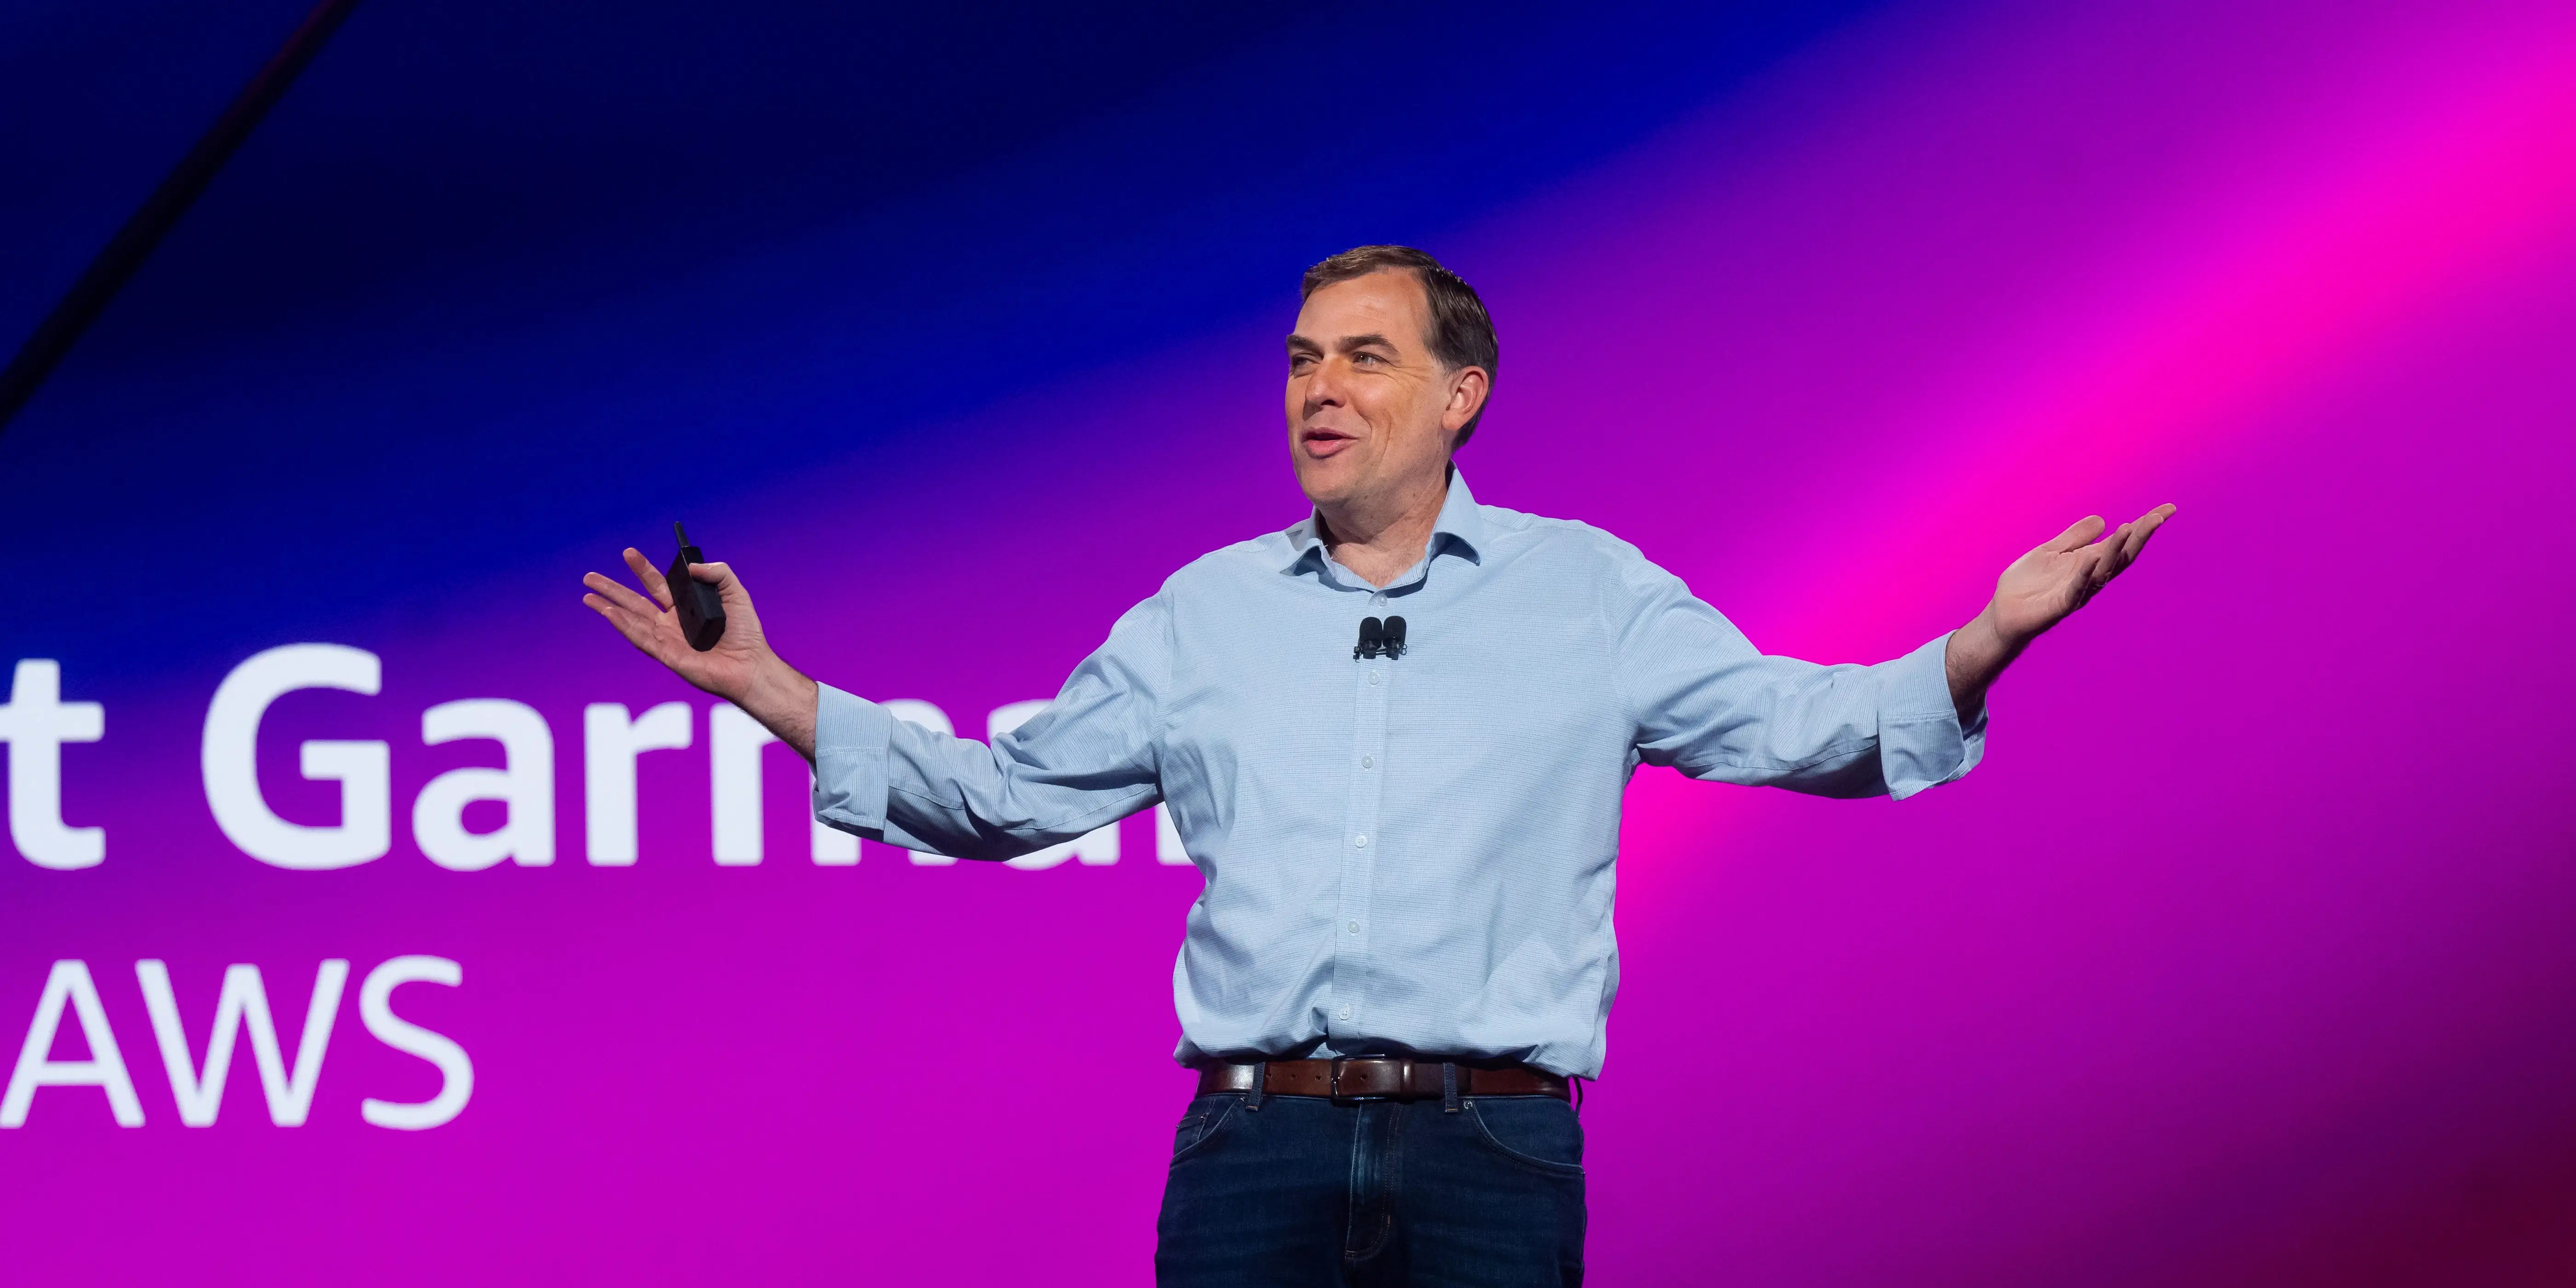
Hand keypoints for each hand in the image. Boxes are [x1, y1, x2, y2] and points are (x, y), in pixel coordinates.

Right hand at [581, 550, 818, 753]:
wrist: (749, 665)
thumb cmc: (746, 633)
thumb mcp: (736, 593)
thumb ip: (718, 573)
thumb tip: (691, 567)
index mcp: (686, 607)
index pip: (658, 584)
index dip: (642, 569)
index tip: (628, 553)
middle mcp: (672, 622)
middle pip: (635, 600)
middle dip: (612, 588)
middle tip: (589, 576)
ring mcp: (667, 638)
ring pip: (631, 618)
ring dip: (608, 606)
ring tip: (588, 594)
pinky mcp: (666, 654)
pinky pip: (639, 636)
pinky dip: (622, 624)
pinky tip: (608, 612)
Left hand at [1985, 504, 2175, 645]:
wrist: (2003, 614)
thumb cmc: (2027, 585)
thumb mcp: (2050, 551)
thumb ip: (2074, 538)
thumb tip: (2102, 520)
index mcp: (2088, 562)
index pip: (2122, 542)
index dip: (2143, 526)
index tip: (2168, 509)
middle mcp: (2089, 577)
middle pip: (2122, 555)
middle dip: (2140, 536)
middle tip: (2159, 516)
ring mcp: (2077, 592)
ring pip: (2104, 570)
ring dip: (2116, 549)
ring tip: (2129, 527)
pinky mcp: (2060, 605)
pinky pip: (2077, 589)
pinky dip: (2086, 574)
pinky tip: (2093, 557)